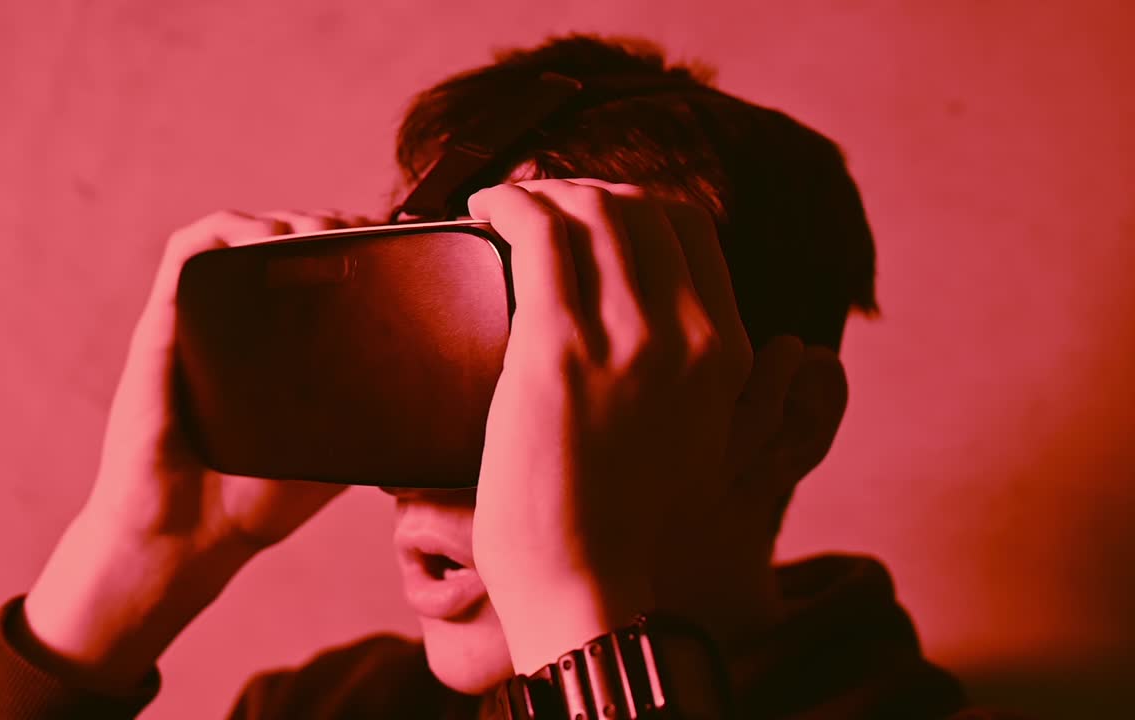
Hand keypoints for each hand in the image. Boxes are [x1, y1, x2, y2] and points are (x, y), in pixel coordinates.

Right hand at [24, 209, 374, 687]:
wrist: (182, 543)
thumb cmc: (250, 505)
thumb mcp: (334, 458)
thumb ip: (373, 429)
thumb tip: (438, 417)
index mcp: (275, 351)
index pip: (313, 272)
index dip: (352, 245)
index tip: (395, 241)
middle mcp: (236, 327)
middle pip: (279, 241)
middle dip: (328, 222)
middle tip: (368, 230)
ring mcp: (198, 323)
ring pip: (236, 234)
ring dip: (284, 217)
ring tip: (326, 230)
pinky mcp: (162, 327)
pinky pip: (185, 254)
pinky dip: (229, 229)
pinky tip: (271, 238)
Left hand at [466, 180, 753, 672]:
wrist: (591, 588)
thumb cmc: (627, 525)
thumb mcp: (704, 442)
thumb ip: (710, 379)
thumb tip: (721, 334)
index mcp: (727, 353)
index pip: (689, 227)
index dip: (631, 202)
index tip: (586, 212)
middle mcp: (689, 335)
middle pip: (638, 205)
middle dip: (580, 190)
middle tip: (534, 208)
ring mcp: (626, 340)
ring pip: (588, 208)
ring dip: (539, 192)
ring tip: (503, 208)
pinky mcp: (558, 352)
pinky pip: (537, 235)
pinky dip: (506, 204)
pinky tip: (481, 209)